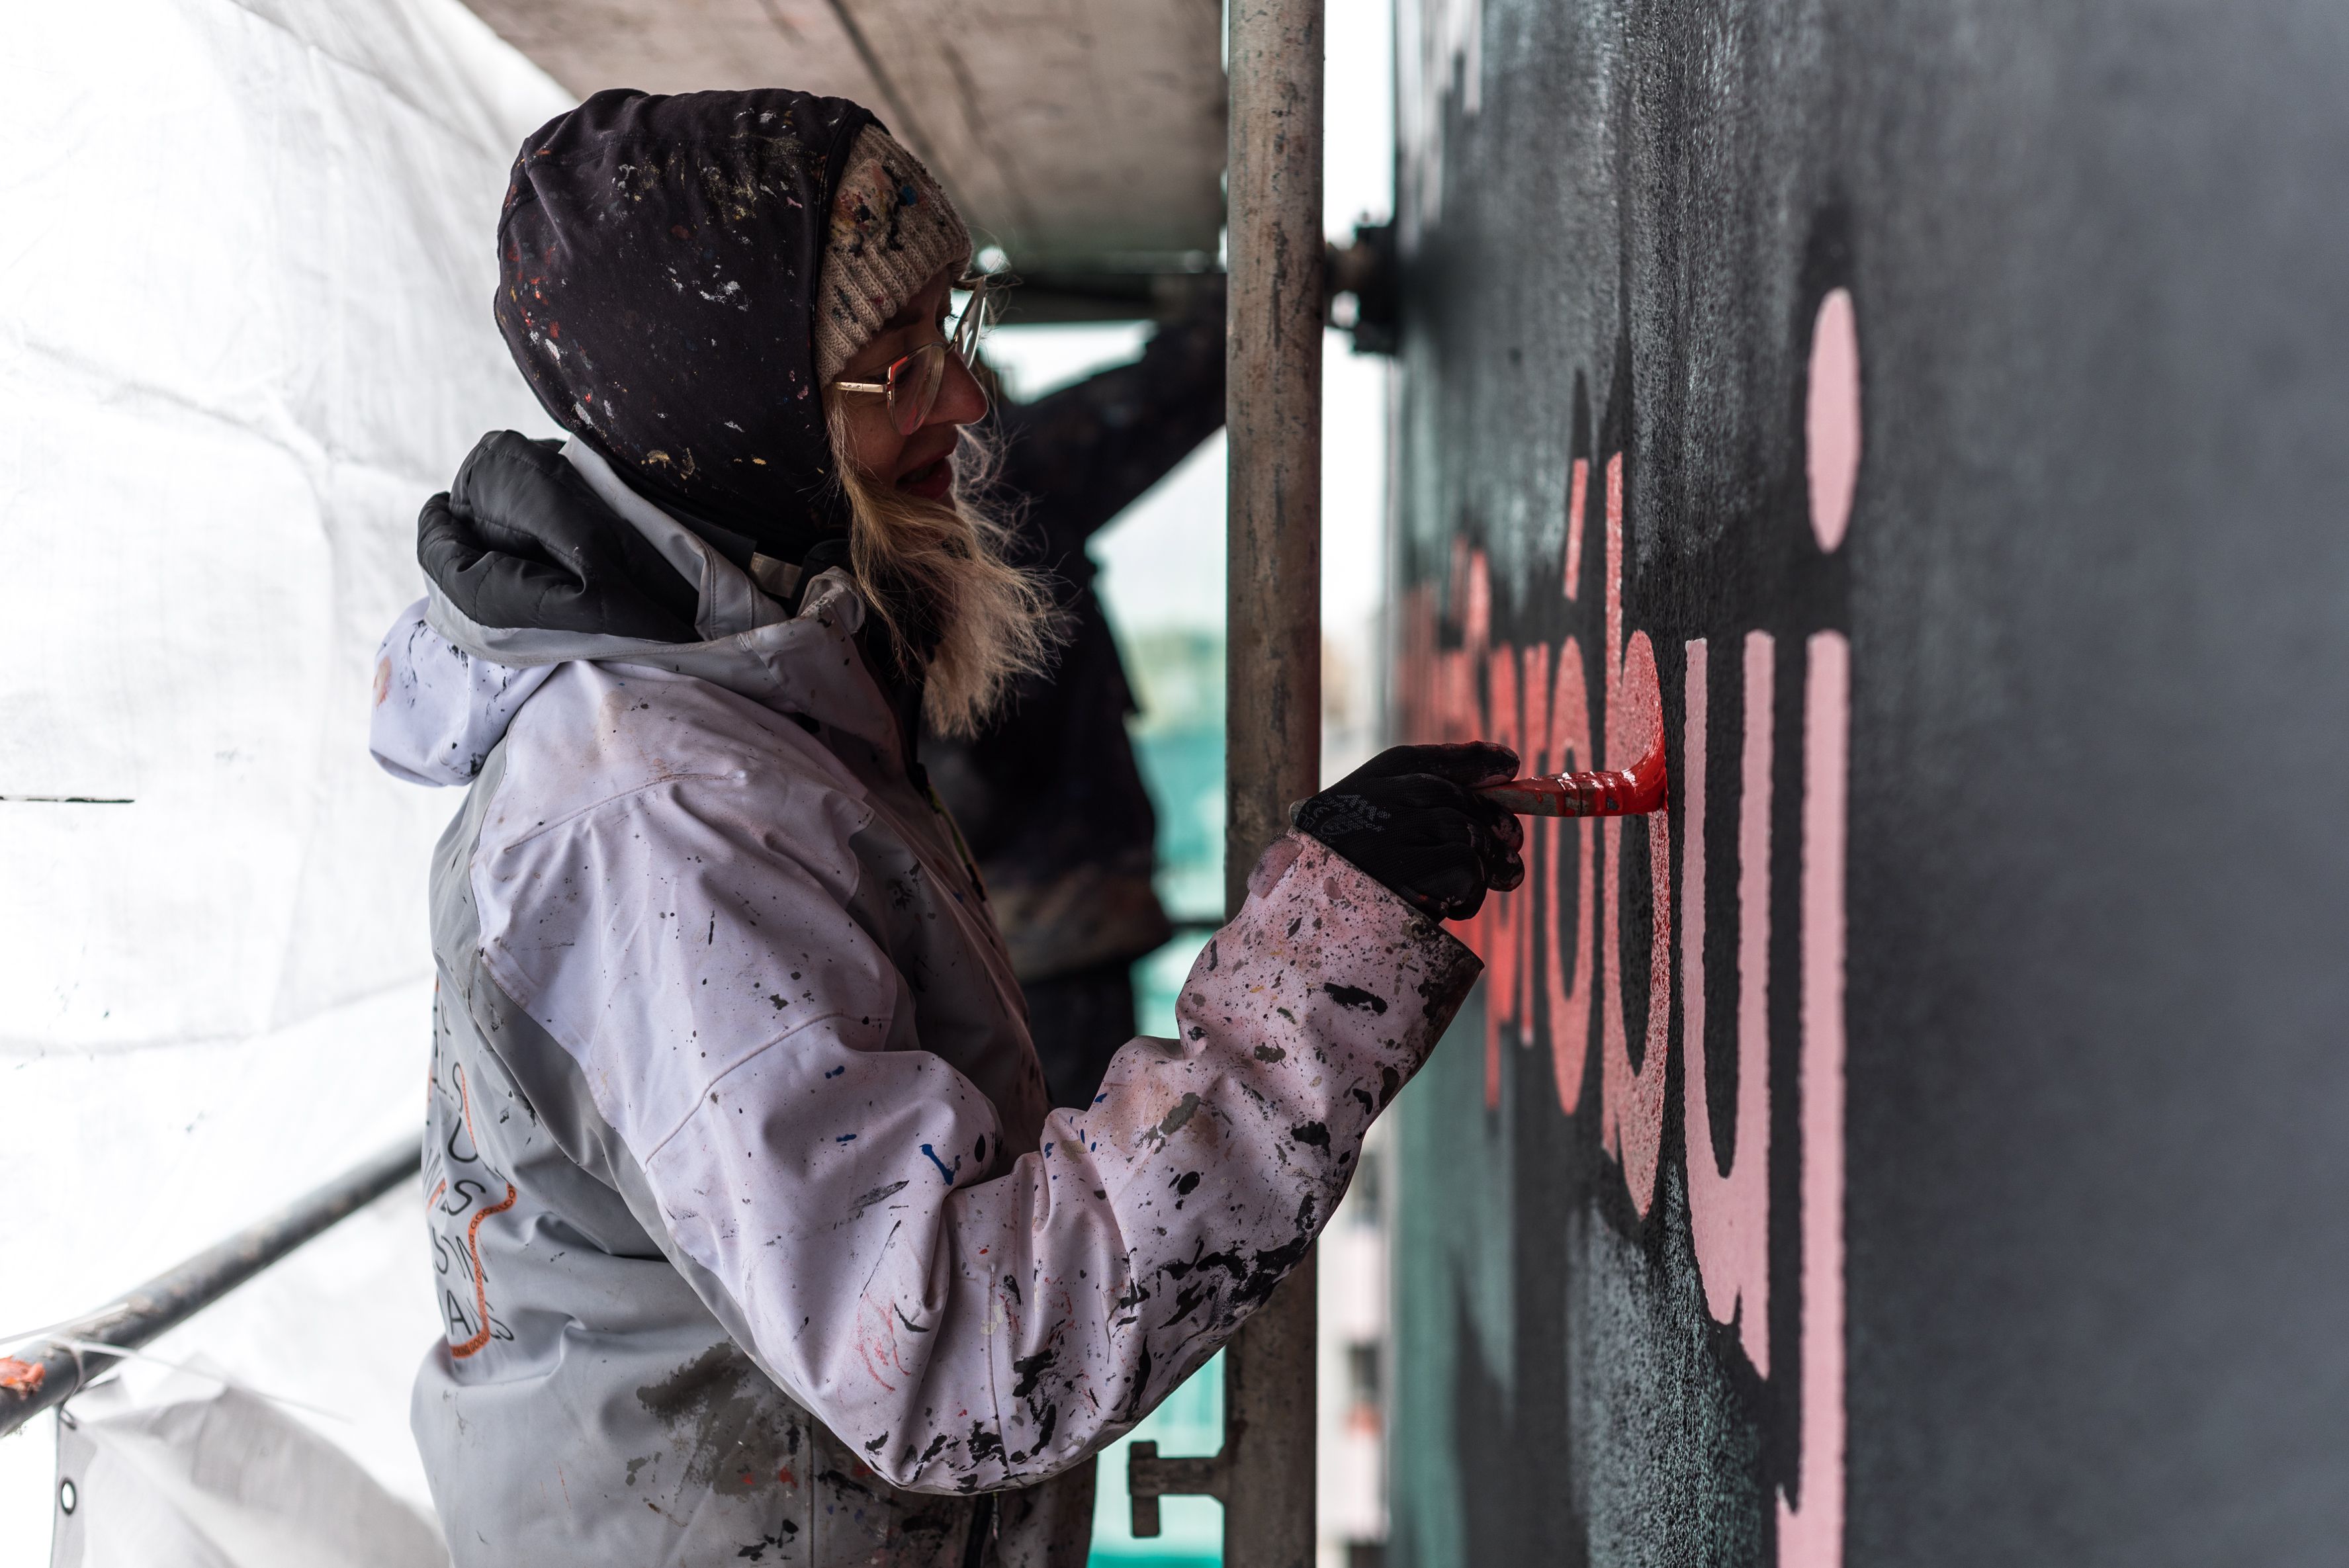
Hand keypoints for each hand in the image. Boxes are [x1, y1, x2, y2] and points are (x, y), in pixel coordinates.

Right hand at [1291, 743, 1525, 920]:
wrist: (1303, 933)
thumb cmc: (1343, 887)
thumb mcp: (1365, 834)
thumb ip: (1425, 797)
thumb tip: (1510, 763)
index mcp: (1357, 791)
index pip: (1416, 760)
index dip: (1472, 759)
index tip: (1511, 765)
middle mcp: (1373, 805)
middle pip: (1452, 798)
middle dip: (1494, 820)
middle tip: (1512, 846)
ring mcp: (1388, 838)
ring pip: (1467, 834)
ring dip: (1485, 864)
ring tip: (1476, 888)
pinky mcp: (1404, 877)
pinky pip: (1465, 868)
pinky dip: (1472, 892)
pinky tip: (1452, 908)